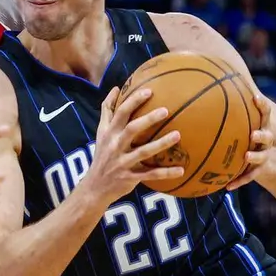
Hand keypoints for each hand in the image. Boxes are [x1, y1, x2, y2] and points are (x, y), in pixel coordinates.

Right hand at [78, 88, 184, 206]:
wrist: (94, 187)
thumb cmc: (103, 156)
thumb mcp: (101, 133)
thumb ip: (107, 111)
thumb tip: (116, 89)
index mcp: (110, 133)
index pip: (121, 113)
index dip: (134, 101)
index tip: (149, 91)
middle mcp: (115, 146)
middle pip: (132, 129)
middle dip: (148, 119)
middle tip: (166, 110)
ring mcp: (122, 162)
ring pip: (143, 151)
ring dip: (161, 143)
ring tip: (178, 135)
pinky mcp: (130, 177)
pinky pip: (150, 174)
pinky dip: (165, 173)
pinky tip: (181, 170)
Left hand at [227, 94, 275, 190]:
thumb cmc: (256, 140)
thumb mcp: (249, 125)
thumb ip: (235, 111)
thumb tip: (219, 89)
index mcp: (263, 127)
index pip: (265, 114)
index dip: (262, 105)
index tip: (256, 98)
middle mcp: (266, 142)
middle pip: (267, 136)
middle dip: (261, 135)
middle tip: (253, 134)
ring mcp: (265, 157)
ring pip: (261, 157)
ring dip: (254, 157)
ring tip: (246, 156)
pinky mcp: (259, 172)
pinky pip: (248, 177)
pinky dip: (238, 181)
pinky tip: (228, 187)